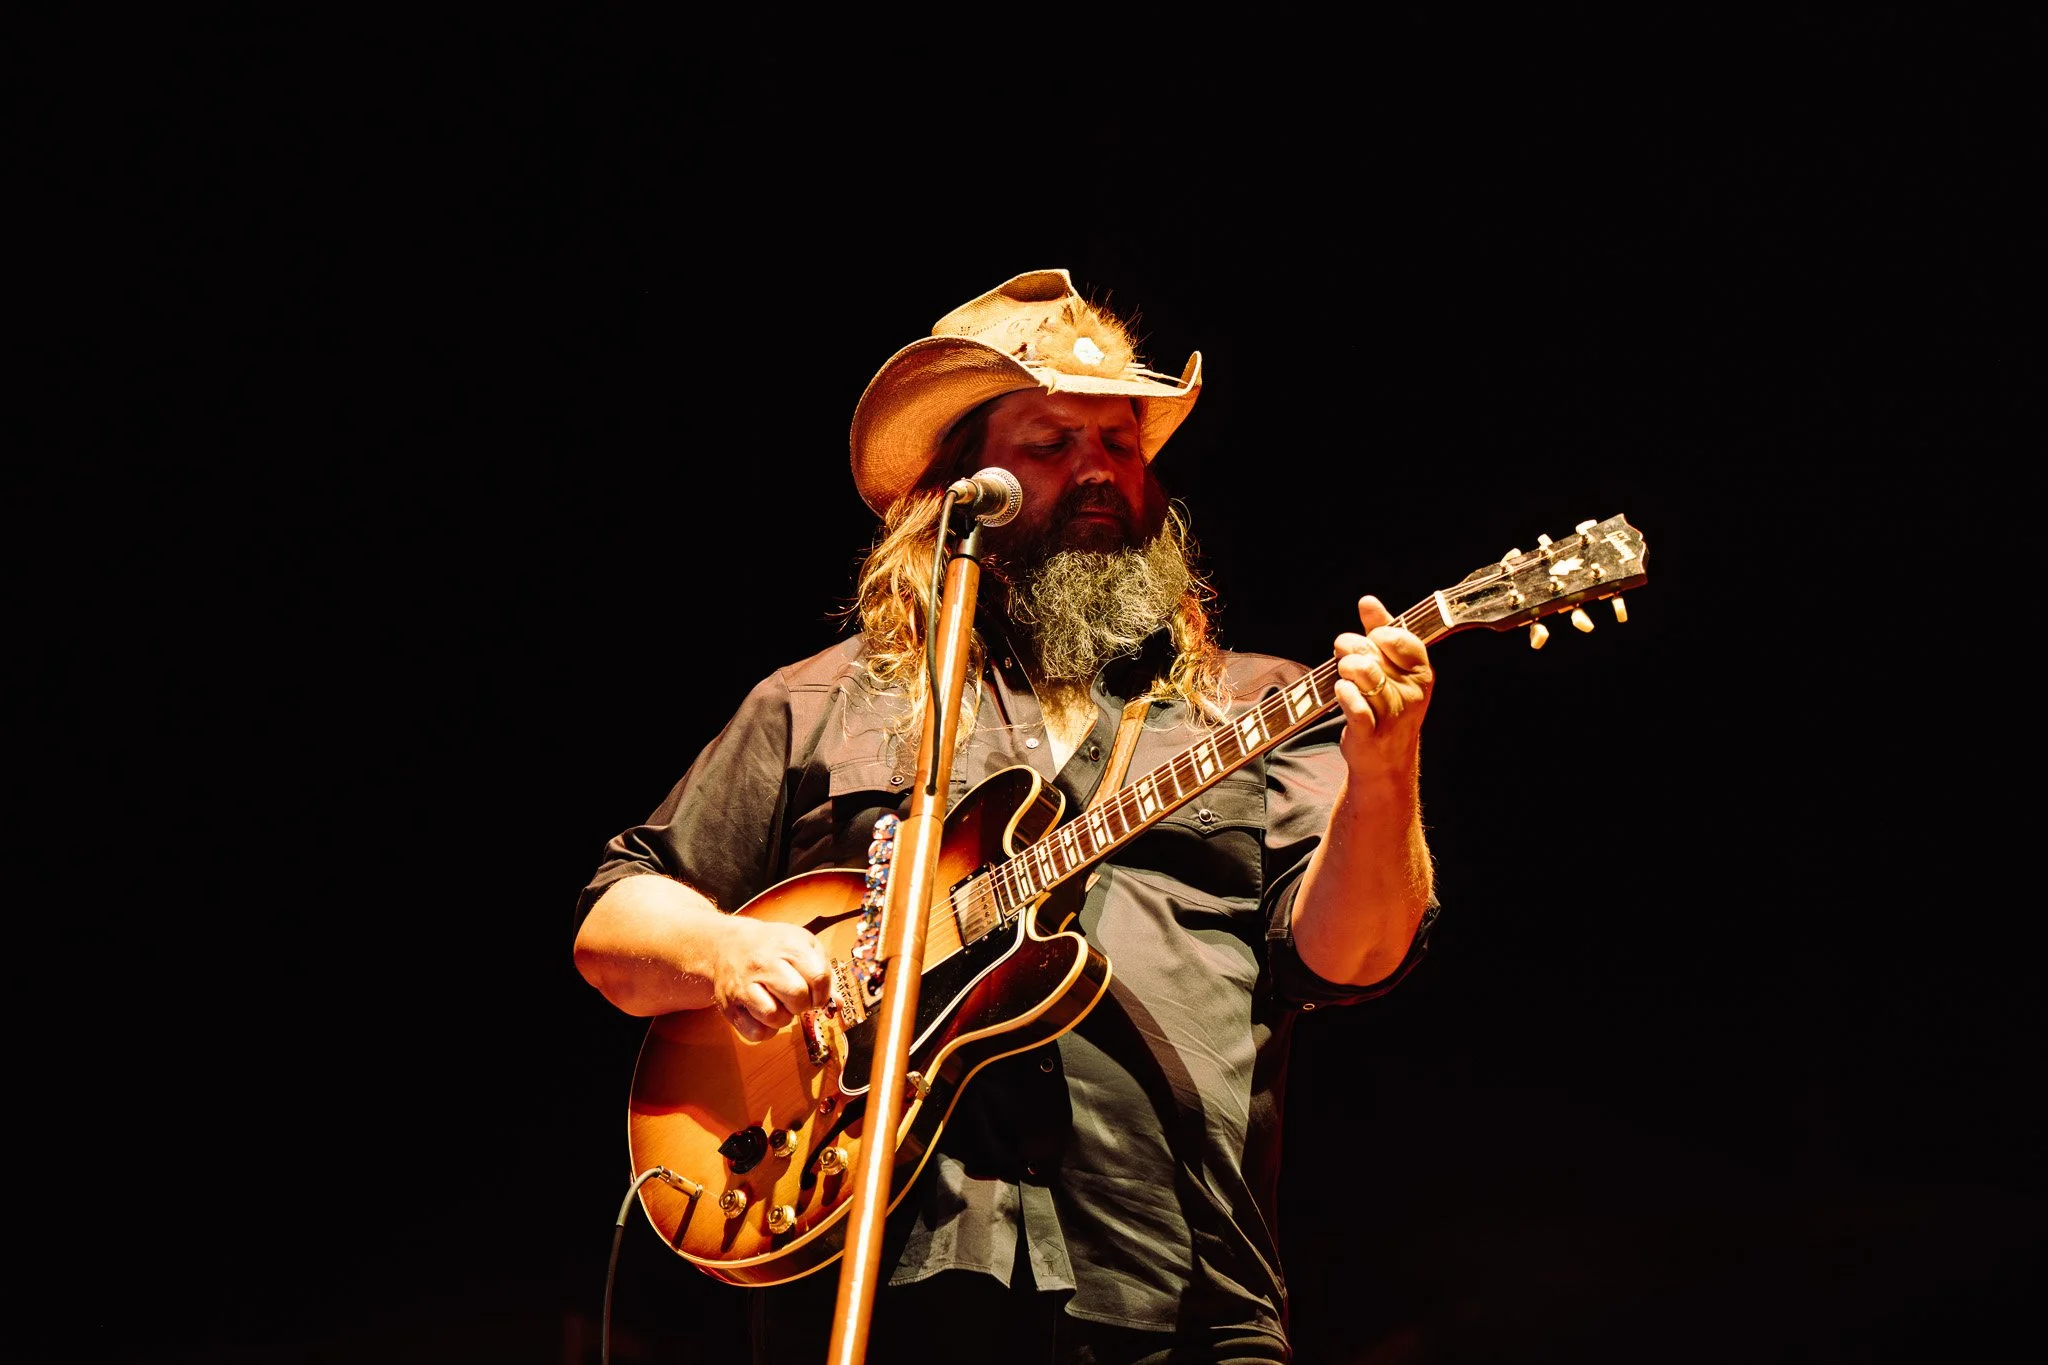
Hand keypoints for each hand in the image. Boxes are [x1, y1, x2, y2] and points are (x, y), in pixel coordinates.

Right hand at [711, 915, 832, 1042]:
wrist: (727, 944)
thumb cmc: (772, 948)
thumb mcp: (802, 947)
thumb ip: (823, 973)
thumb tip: (837, 1005)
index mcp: (789, 946)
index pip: (818, 977)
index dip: (823, 993)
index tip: (816, 994)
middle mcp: (765, 964)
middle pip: (797, 997)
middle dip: (803, 1004)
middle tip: (796, 999)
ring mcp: (744, 986)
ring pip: (774, 1016)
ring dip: (783, 1018)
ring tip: (779, 1005)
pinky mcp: (730, 1006)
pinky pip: (755, 1033)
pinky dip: (765, 1030)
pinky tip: (764, 1015)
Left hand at [1332, 595, 1432, 776]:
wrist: (1385, 760)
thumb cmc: (1387, 706)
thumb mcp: (1392, 668)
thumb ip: (1381, 631)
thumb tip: (1368, 601)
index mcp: (1421, 674)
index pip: (1399, 637)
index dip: (1377, 633)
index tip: (1370, 639)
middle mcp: (1412, 693)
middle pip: (1373, 652)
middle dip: (1350, 648)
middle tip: (1344, 656)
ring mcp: (1392, 715)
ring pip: (1363, 673)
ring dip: (1345, 669)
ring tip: (1344, 676)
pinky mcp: (1370, 733)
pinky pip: (1353, 703)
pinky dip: (1342, 693)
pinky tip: (1342, 691)